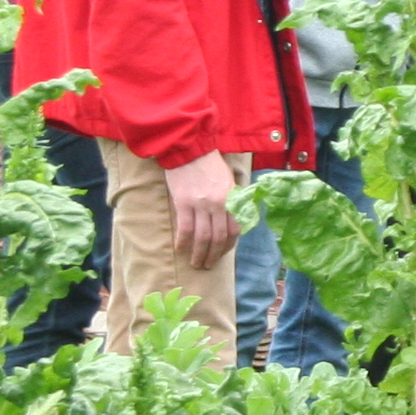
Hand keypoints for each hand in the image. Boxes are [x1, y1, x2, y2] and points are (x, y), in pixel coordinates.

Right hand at [166, 152, 242, 269]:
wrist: (190, 148)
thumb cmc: (210, 164)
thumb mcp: (228, 181)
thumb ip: (230, 202)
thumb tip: (229, 224)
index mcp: (232, 198)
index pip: (234, 229)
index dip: (228, 245)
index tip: (222, 254)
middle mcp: (219, 203)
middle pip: (218, 237)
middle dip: (214, 255)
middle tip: (208, 265)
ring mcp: (201, 204)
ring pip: (202, 237)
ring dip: (199, 254)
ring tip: (195, 263)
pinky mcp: (183, 203)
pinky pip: (185, 228)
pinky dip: (183, 242)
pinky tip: (181, 248)